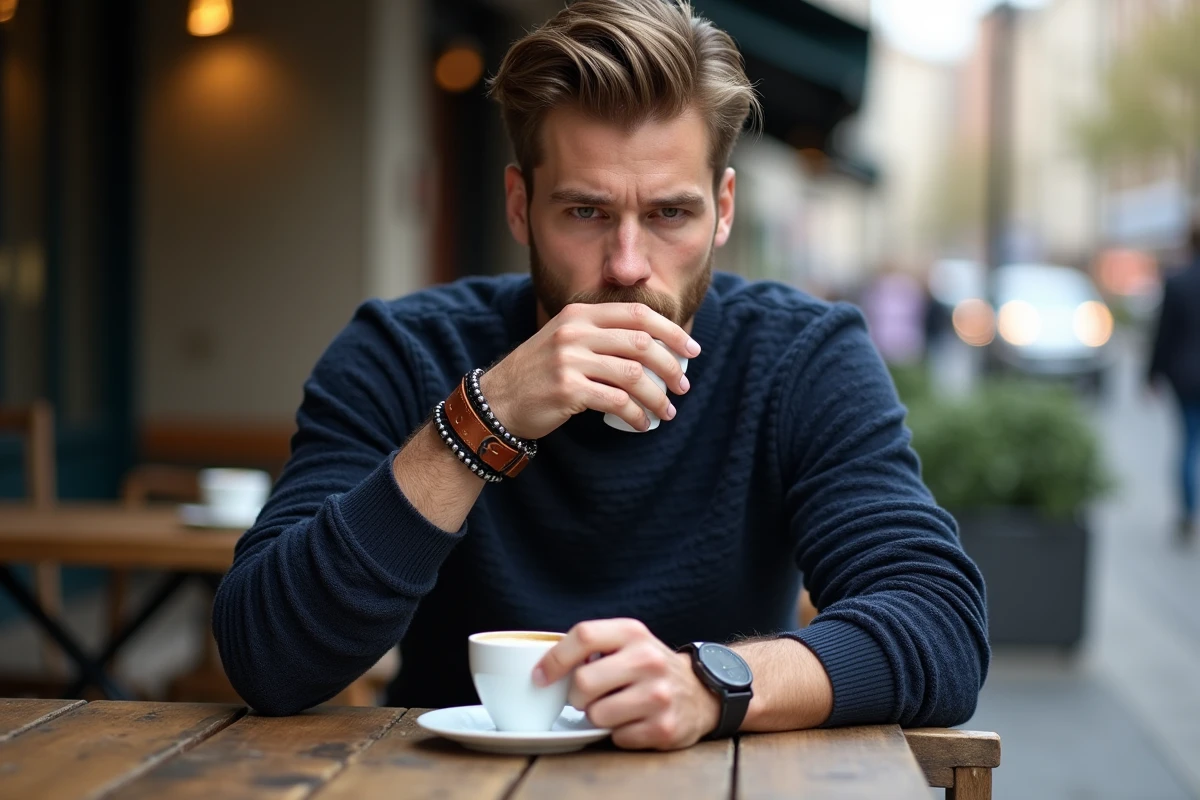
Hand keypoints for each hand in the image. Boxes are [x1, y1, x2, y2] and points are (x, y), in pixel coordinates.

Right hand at [479, 303, 700, 439]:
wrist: (497, 400)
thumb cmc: (540, 373)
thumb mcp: (566, 340)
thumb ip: (602, 336)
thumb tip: (655, 348)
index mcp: (580, 314)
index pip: (637, 314)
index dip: (670, 330)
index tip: (691, 350)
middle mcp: (575, 331)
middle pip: (641, 344)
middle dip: (670, 366)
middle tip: (682, 386)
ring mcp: (570, 360)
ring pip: (633, 375)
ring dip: (658, 397)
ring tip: (667, 411)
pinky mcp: (567, 389)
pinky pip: (616, 402)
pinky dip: (637, 415)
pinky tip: (643, 424)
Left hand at [533, 618, 720, 750]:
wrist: (699, 692)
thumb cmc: (648, 667)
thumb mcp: (626, 642)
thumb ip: (591, 647)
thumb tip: (543, 668)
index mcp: (632, 632)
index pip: (583, 635)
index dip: (554, 658)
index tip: (539, 677)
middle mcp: (648, 659)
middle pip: (583, 682)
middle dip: (577, 696)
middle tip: (588, 696)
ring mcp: (658, 695)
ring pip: (597, 715)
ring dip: (598, 717)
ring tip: (615, 708)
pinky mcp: (664, 727)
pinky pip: (617, 737)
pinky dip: (619, 734)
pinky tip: (634, 721)